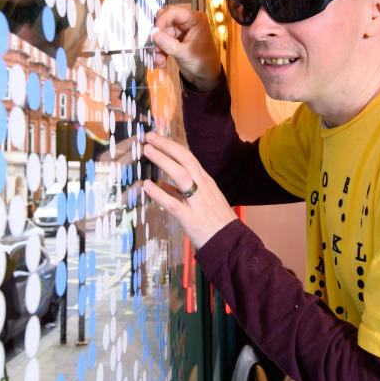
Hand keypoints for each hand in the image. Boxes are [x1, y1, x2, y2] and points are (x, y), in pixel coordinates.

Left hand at [141, 131, 236, 248]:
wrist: (232, 244)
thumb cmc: (217, 223)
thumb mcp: (204, 201)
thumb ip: (182, 192)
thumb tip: (163, 185)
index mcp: (206, 183)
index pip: (189, 158)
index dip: (172, 147)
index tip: (158, 139)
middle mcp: (203, 187)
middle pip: (185, 159)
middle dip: (167, 146)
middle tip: (150, 137)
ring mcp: (198, 202)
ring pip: (180, 175)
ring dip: (163, 160)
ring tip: (148, 151)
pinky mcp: (191, 218)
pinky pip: (173, 203)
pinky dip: (159, 193)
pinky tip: (147, 186)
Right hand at [153, 4, 221, 91]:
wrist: (206, 77)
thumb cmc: (203, 63)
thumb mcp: (184, 53)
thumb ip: (168, 43)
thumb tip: (154, 34)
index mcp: (195, 20)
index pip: (174, 12)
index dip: (162, 20)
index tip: (154, 31)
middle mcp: (188, 23)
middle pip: (165, 20)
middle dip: (158, 33)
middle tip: (154, 44)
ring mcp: (181, 32)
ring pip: (162, 32)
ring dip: (158, 46)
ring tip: (159, 58)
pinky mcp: (176, 40)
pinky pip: (163, 41)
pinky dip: (160, 51)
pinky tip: (161, 61)